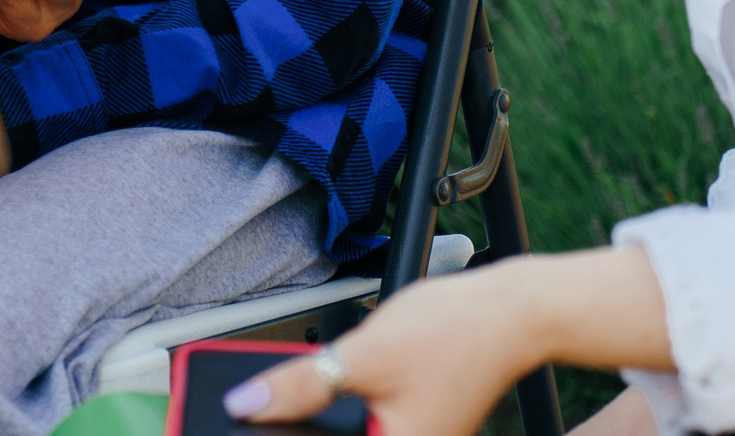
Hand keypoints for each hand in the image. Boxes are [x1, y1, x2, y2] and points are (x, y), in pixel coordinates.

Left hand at [226, 249, 670, 435]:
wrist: (511, 310)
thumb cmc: (455, 332)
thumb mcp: (363, 355)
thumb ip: (301, 386)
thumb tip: (244, 405)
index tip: (223, 425)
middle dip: (284, 423)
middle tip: (246, 401)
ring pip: (335, 432)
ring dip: (303, 414)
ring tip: (262, 395)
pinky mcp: (407, 424)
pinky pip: (355, 422)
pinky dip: (326, 409)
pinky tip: (302, 386)